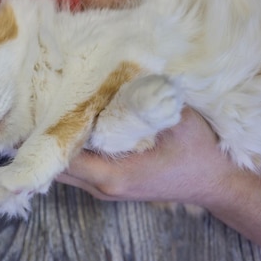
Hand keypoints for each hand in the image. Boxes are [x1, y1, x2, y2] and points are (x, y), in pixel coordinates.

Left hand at [58, 107, 235, 206]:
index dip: (50, 130)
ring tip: (55, 111)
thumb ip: (144, 99)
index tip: (45, 103)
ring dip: (58, 144)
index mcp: (113, 174)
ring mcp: (106, 189)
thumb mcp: (176, 119)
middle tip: (44, 103)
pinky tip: (75, 126)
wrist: (216, 183)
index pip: (63, 156)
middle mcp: (103, 187)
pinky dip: (72, 151)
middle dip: (48, 137)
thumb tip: (118, 71)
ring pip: (65, 170)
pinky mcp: (111, 185)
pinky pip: (80, 169)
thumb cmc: (198, 152)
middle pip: (56, 166)